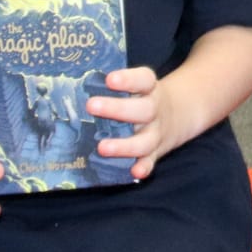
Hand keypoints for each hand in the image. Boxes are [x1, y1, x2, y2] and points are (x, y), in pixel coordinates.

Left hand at [88, 66, 180, 180]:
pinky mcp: (155, 152)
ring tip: (102, 147)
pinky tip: (135, 172)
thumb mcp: (137, 85)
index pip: (143, 80)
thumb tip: (73, 81)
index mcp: (149, 89)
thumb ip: (112, 85)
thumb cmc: (141, 97)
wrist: (177, 114)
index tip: (110, 80)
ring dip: (125, 145)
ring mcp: (156, 133)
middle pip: (144, 109)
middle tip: (91, 106)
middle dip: (118, 109)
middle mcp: (154, 111)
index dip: (128, 79)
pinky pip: (151, 161)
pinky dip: (144, 167)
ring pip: (145, 140)